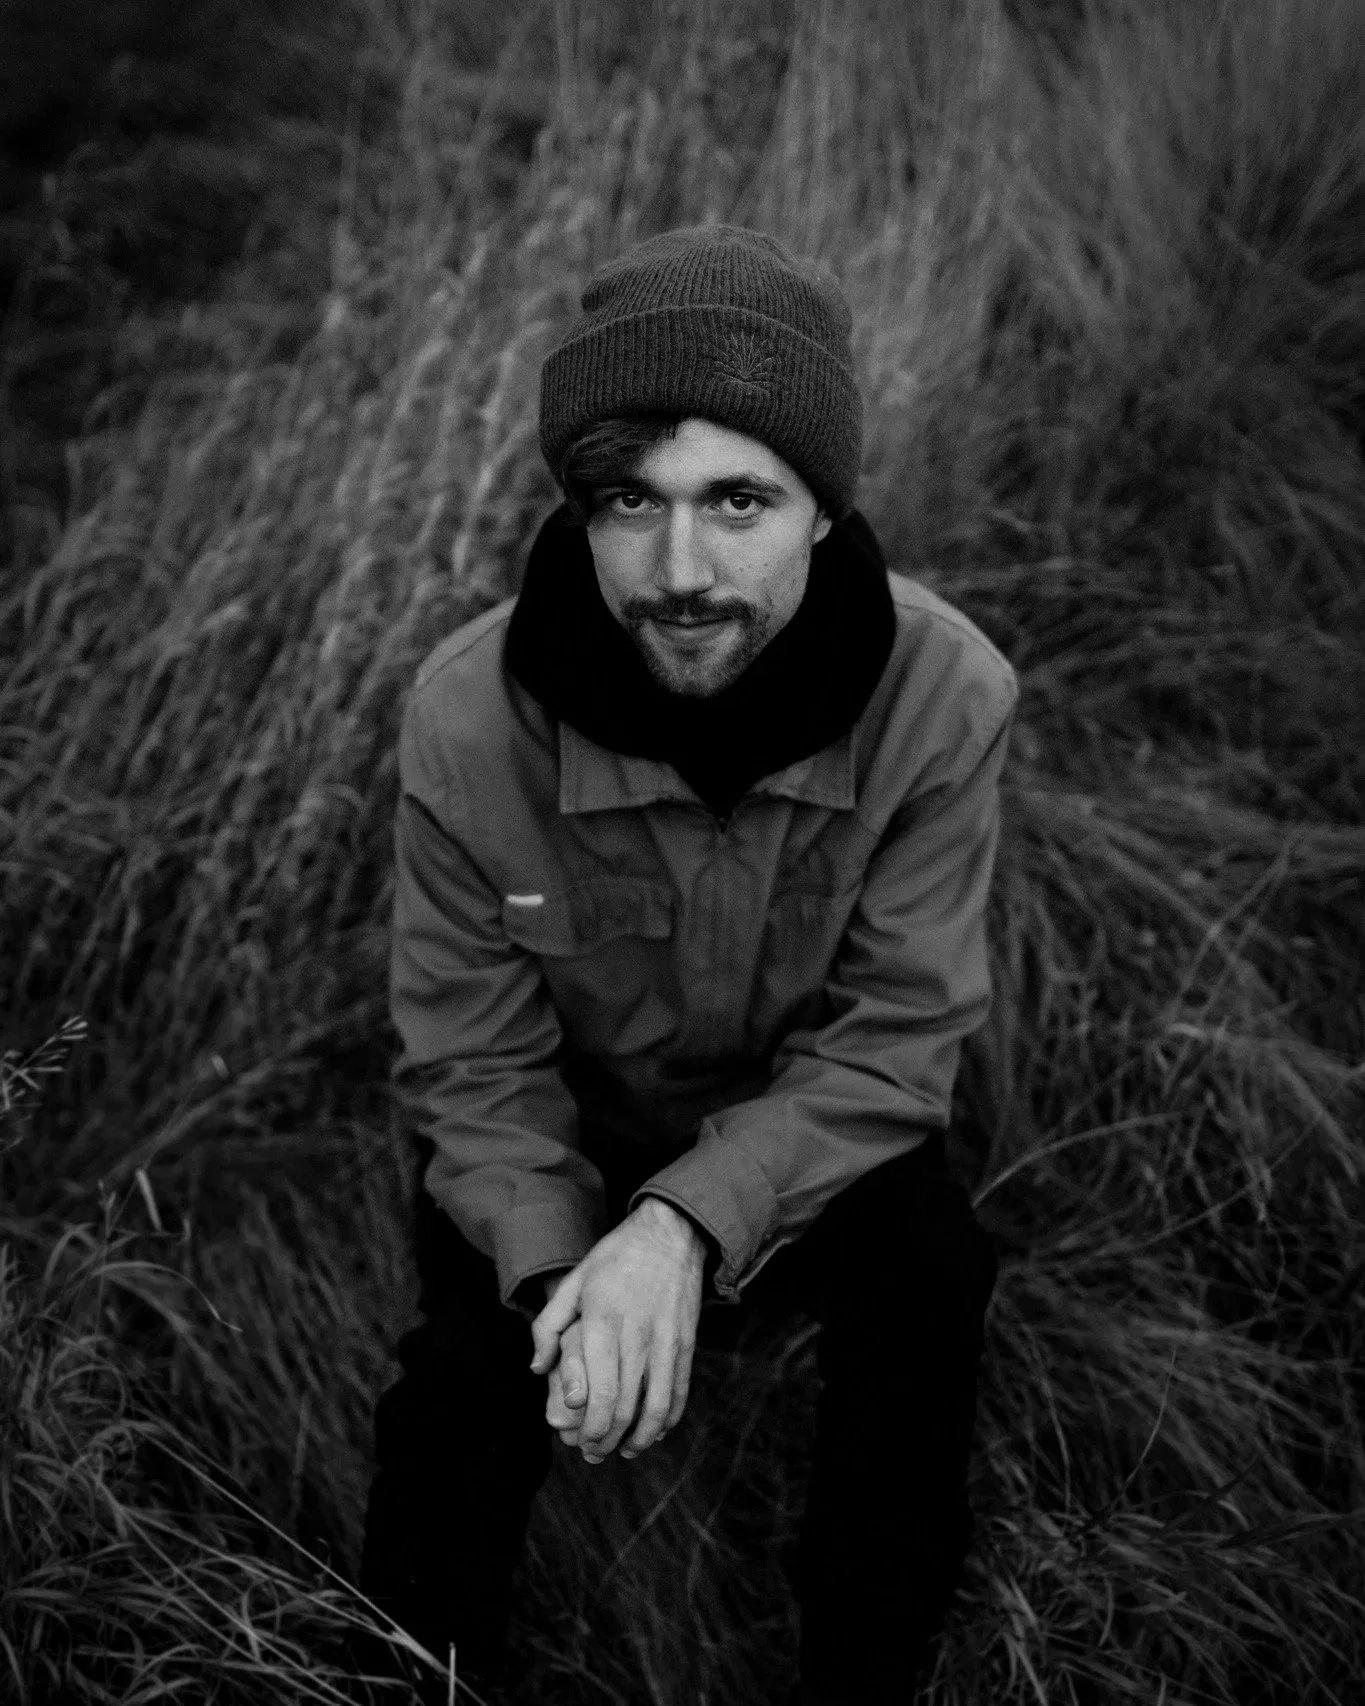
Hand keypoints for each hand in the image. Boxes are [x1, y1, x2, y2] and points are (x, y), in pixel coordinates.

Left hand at [530, 1198, 704, 1464]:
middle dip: (608, 1440)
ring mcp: (666, 1340)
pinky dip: (668, 1419)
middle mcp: (636, 1335)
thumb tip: (538, 1369)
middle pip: (625, 1407)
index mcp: (603, 1322)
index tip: (580, 1442)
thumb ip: (548, 1326)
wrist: (670, 1233)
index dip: (591, 1428)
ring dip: (640, 1439)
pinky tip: (654, 1431)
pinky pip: (679, 1391)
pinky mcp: (685, 1343)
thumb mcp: (573, 1282)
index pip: (599, 1393)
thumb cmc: (615, 1258)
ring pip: (657, 1407)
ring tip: (625, 1451)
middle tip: (595, 1453)